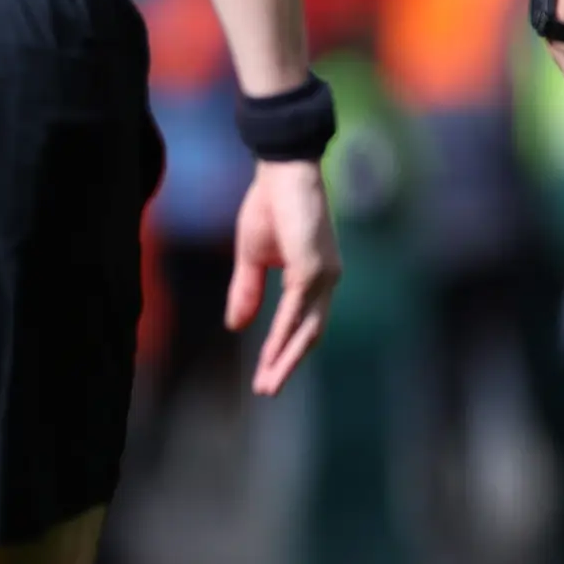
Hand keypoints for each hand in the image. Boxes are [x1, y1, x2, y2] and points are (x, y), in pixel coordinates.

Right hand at [227, 158, 338, 396]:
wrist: (282, 172)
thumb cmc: (270, 206)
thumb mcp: (251, 257)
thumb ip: (247, 291)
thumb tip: (236, 326)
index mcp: (315, 276)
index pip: (302, 322)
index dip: (283, 349)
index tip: (265, 375)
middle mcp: (326, 280)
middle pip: (310, 334)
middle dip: (286, 364)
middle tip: (266, 391)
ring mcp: (324, 275)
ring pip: (306, 329)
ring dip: (285, 359)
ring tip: (268, 384)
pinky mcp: (313, 268)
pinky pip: (295, 311)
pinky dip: (282, 336)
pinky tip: (270, 354)